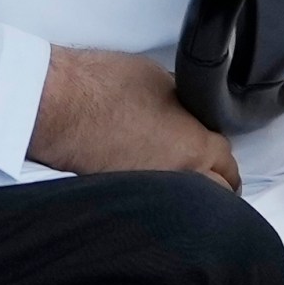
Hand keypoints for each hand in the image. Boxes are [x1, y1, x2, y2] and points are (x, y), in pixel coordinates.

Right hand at [27, 47, 238, 190]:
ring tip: (180, 189)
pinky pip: (152, 205)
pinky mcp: (120, 196)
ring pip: (184, 207)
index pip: (227, 163)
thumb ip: (182, 101)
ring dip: (187, 198)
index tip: (217, 159)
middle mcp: (178, 176)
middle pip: (215, 194)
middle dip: (215, 185)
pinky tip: (147, 189)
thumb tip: (186, 107)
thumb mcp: (156, 77)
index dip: (223, 159)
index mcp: (195, 146)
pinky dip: (154, 200)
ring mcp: (149, 191)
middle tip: (207, 178)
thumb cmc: (99, 86)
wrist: (56, 104)